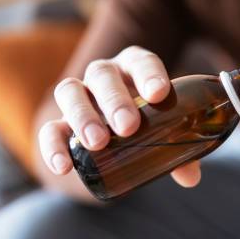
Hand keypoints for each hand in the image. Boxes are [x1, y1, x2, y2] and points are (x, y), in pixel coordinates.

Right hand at [38, 46, 200, 188]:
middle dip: (115, 100)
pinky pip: (49, 129)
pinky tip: (64, 166)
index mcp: (135, 68)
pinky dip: (53, 147)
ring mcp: (79, 96)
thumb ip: (182, 150)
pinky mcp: (59, 122)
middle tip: (129, 127)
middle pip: (103, 74)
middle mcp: (104, 75)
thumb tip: (191, 177)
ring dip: (82, 116)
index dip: (149, 74)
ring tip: (97, 144)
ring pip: (70, 91)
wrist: (118, 137)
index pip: (141, 61)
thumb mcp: (168, 132)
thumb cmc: (150, 125)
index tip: (160, 94)